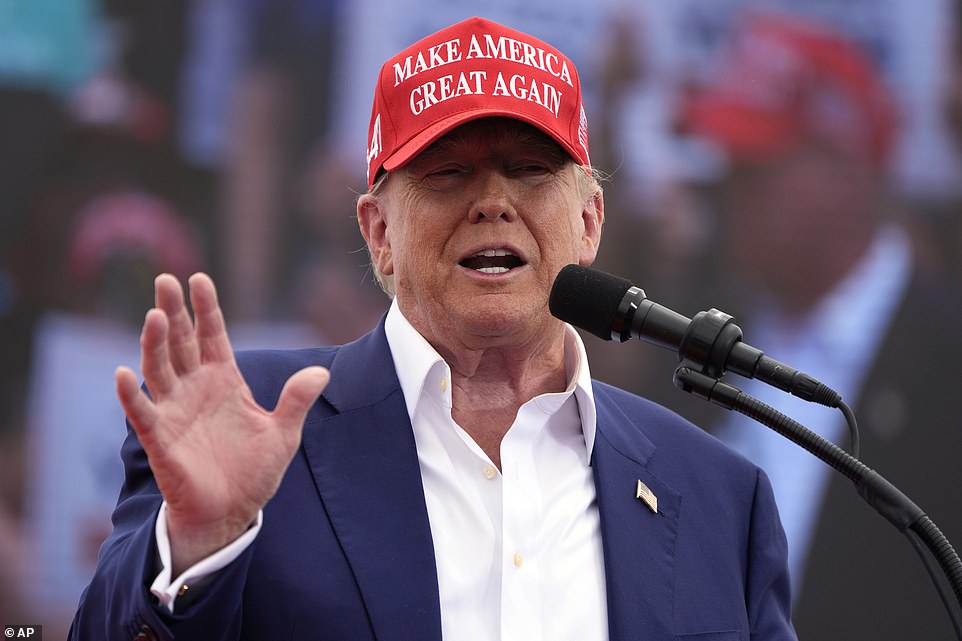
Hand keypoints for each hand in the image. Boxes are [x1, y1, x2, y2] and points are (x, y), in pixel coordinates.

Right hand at [115, 273, 328, 574]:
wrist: (231, 513)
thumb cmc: (253, 471)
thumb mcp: (284, 433)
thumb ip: (296, 401)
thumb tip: (321, 372)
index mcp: (224, 380)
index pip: (212, 335)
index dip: (206, 308)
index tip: (200, 278)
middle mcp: (195, 388)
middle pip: (181, 342)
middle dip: (174, 312)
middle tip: (165, 280)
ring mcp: (175, 410)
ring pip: (160, 368)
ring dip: (154, 343)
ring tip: (154, 315)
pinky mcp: (161, 438)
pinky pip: (143, 412)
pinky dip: (132, 394)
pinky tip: (125, 374)